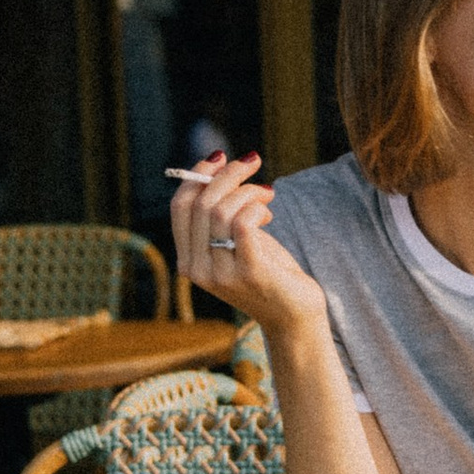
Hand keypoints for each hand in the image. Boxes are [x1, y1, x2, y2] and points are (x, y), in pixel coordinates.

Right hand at [170, 153, 326, 340]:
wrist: (294, 315)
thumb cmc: (267, 271)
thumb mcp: (236, 241)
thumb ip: (221, 214)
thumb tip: (218, 165)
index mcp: (188, 260)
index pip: (180, 207)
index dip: (197, 175)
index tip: (220, 157)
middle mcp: (198, 269)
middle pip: (201, 204)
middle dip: (228, 174)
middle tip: (253, 163)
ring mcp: (222, 273)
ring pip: (221, 211)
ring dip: (248, 191)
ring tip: (267, 195)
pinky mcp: (249, 272)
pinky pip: (243, 223)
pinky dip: (256, 207)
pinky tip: (269, 212)